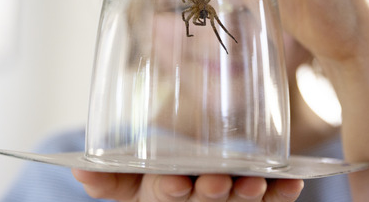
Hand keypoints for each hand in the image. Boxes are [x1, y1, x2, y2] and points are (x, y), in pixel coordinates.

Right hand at [72, 170, 302, 200]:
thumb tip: (77, 169)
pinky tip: (292, 182)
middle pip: (202, 201)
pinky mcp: (249, 200)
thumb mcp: (126, 178)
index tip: (175, 182)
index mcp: (154, 197)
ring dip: (248, 193)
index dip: (167, 190)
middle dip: (211, 193)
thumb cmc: (151, 174)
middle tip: (219, 181)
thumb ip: (108, 176)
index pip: (157, 196)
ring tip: (259, 182)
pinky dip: (281, 194)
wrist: (182, 176)